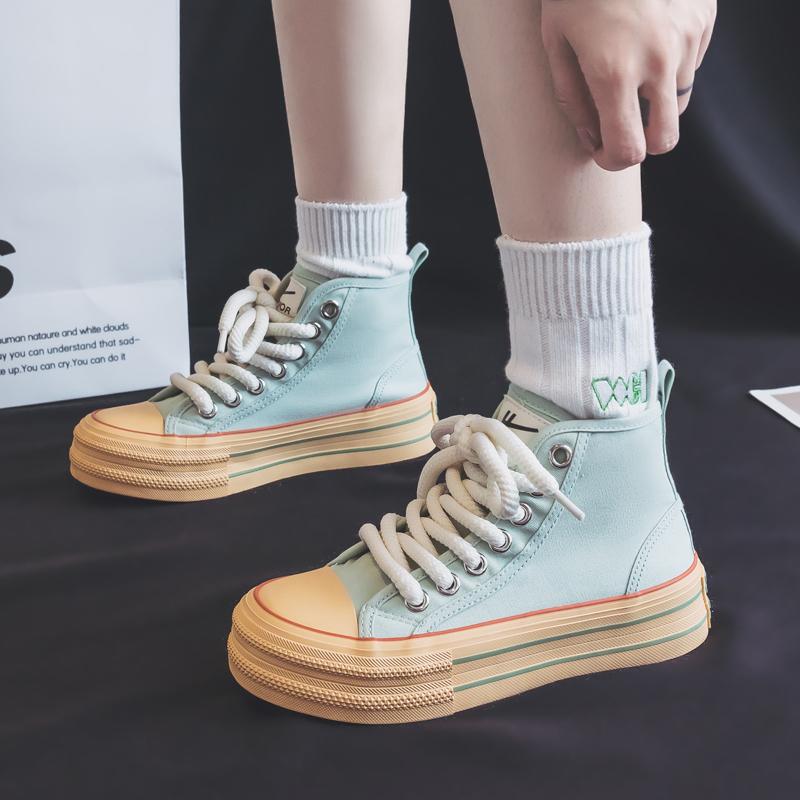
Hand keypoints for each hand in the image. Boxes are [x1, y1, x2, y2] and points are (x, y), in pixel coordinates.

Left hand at [541, 0, 715, 170]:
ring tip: (631, 69)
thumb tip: (591, 141)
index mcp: (613, 73)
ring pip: (678, 102)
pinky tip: (649, 40)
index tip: (604, 153)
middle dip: (643, 142)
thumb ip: (572, 100)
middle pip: (665, 140)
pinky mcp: (702, 19)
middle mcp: (657, 62)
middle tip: (622, 126)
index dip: (614, 161)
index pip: (629, 150)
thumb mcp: (556, 44)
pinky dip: (671, 66)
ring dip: (655, 100)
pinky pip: (691, 64)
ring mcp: (685, 40)